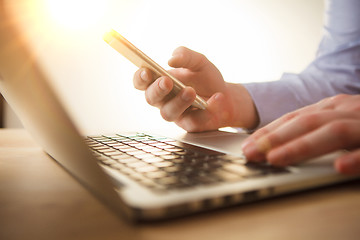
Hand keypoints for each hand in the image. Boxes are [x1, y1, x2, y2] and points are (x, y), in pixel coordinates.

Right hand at [133, 46, 257, 131]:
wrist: (226, 96)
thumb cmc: (206, 79)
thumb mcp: (198, 61)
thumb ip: (185, 55)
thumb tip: (171, 60)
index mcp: (160, 82)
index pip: (141, 82)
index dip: (140, 78)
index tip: (147, 71)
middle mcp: (164, 100)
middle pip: (151, 98)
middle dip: (157, 90)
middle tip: (167, 81)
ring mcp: (176, 114)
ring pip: (168, 113)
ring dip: (179, 102)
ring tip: (191, 91)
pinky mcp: (190, 125)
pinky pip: (194, 120)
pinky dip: (206, 109)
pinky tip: (216, 98)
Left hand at [242, 94, 359, 174]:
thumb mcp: (341, 122)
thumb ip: (316, 131)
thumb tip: (280, 147)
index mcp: (333, 108)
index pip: (294, 119)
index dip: (268, 132)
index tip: (247, 146)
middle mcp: (347, 111)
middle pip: (306, 122)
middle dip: (274, 138)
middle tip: (250, 154)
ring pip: (332, 131)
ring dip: (301, 146)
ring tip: (275, 159)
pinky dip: (356, 157)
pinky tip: (339, 166)